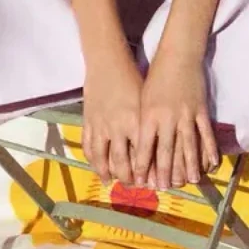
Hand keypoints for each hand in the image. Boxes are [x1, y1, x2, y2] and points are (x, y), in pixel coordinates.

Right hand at [81, 54, 142, 185]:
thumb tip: (160, 149)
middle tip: (132, 186)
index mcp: (136, 121)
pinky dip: (92, 160)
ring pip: (102, 158)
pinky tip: (97, 166)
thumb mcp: (146, 101)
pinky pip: (89, 147)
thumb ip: (150, 125)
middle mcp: (117, 127)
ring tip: (112, 182)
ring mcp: (100, 125)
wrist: (107, 62)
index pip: (142, 155)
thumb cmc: (133, 78)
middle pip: (121, 162)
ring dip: (107, 173)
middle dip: (127, 178)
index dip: (146, 172)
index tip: (151, 183)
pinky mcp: (88, 121)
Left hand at [135, 49, 219, 189]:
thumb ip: (143, 124)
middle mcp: (167, 117)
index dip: (143, 165)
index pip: (144, 146)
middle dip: (165, 172)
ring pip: (188, 145)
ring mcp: (186, 114)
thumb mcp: (143, 99)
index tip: (142, 181)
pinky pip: (206, 134)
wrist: (178, 55)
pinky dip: (210, 150)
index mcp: (149, 115)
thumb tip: (137, 149)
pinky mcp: (201, 110)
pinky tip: (211, 163)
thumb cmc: (155, 78)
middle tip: (165, 188)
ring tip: (189, 181)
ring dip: (189, 166)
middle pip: (167, 150)